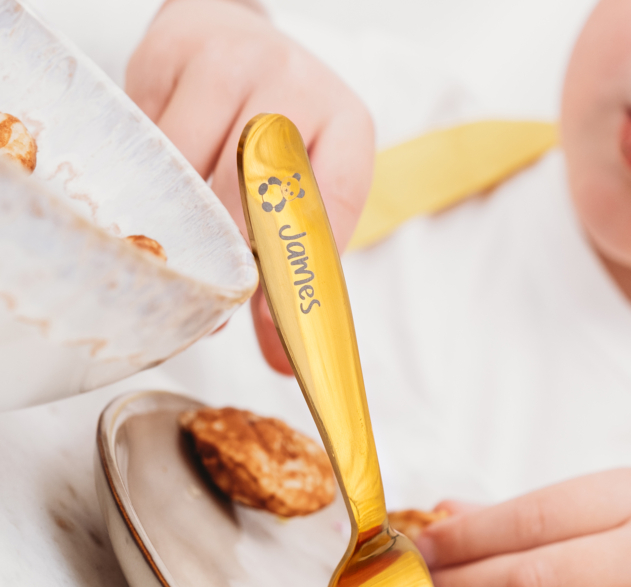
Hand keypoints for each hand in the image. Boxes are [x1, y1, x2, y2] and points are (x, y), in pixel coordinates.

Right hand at [126, 0, 374, 372]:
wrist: (236, 42)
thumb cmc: (275, 135)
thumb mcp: (301, 191)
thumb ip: (293, 270)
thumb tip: (280, 362)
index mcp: (347, 124)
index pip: (330, 201)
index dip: (295, 265)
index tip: (265, 312)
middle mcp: (296, 85)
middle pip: (254, 185)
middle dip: (227, 251)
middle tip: (208, 294)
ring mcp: (233, 60)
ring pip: (190, 161)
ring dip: (178, 221)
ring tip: (172, 250)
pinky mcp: (172, 51)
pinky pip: (147, 132)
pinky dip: (146, 176)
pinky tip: (154, 190)